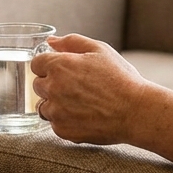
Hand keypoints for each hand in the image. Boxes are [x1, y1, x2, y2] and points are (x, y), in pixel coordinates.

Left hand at [30, 35, 153, 144]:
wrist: (136, 111)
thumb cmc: (121, 79)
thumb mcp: (100, 50)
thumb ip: (71, 42)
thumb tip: (51, 42)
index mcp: (59, 66)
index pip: (36, 64)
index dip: (49, 66)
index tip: (63, 71)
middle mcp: (53, 88)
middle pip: (37, 85)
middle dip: (52, 84)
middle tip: (76, 87)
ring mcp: (56, 111)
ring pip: (44, 106)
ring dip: (56, 104)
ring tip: (81, 103)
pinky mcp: (63, 130)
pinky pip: (55, 123)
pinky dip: (65, 120)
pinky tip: (84, 116)